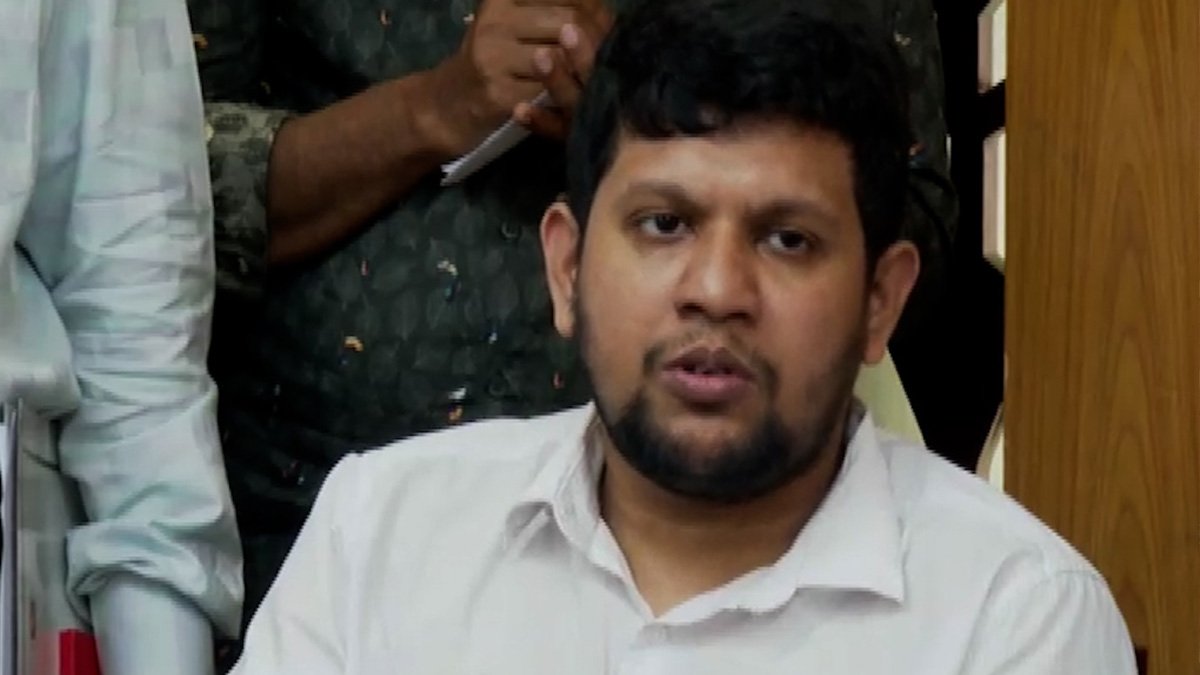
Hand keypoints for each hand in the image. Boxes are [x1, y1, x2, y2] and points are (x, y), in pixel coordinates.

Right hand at [427, 0, 608, 154]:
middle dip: (597, 36)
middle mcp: (495, 21)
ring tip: (595, 71)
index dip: (594, 5)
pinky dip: (568, 93)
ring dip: (586, 66)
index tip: (606, 20)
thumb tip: (601, 8)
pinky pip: (549, 91)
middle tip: (610, 51)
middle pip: (568, 20)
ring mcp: (494, 58)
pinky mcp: (499, 93)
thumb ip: (546, 11)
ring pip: (562, 56)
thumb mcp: (511, 23)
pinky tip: (577, 95)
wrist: (450, 104)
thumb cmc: (492, 59)